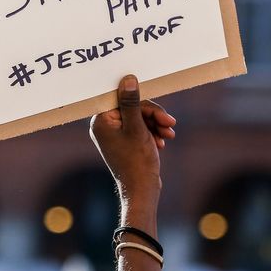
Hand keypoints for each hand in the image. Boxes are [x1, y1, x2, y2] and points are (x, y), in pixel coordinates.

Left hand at [89, 75, 176, 206]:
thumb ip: (132, 102)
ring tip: (168, 135)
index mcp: (101, 121)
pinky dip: (152, 132)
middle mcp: (104, 127)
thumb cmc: (137, 161)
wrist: (142, 190)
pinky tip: (162, 141)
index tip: (160, 113)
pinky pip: (139, 128)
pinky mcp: (124, 142)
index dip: (144, 105)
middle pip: (133, 108)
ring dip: (156, 124)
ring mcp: (114, 135)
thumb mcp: (137, 128)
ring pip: (139, 118)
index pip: (123, 100)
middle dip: (153, 116)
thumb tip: (128, 79)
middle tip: (170, 124)